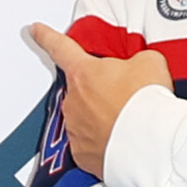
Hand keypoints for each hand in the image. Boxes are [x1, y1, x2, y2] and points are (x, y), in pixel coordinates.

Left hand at [24, 22, 171, 175]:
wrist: (151, 142)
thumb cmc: (146, 102)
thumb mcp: (148, 62)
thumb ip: (135, 59)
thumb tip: (139, 67)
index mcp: (84, 73)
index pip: (60, 48)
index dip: (47, 36)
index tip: (35, 31)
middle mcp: (73, 101)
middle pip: (81, 89)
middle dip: (99, 90)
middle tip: (125, 95)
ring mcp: (75, 129)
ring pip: (85, 117)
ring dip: (102, 117)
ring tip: (128, 120)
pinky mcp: (83, 155)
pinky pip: (90, 144)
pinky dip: (104, 141)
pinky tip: (122, 139)